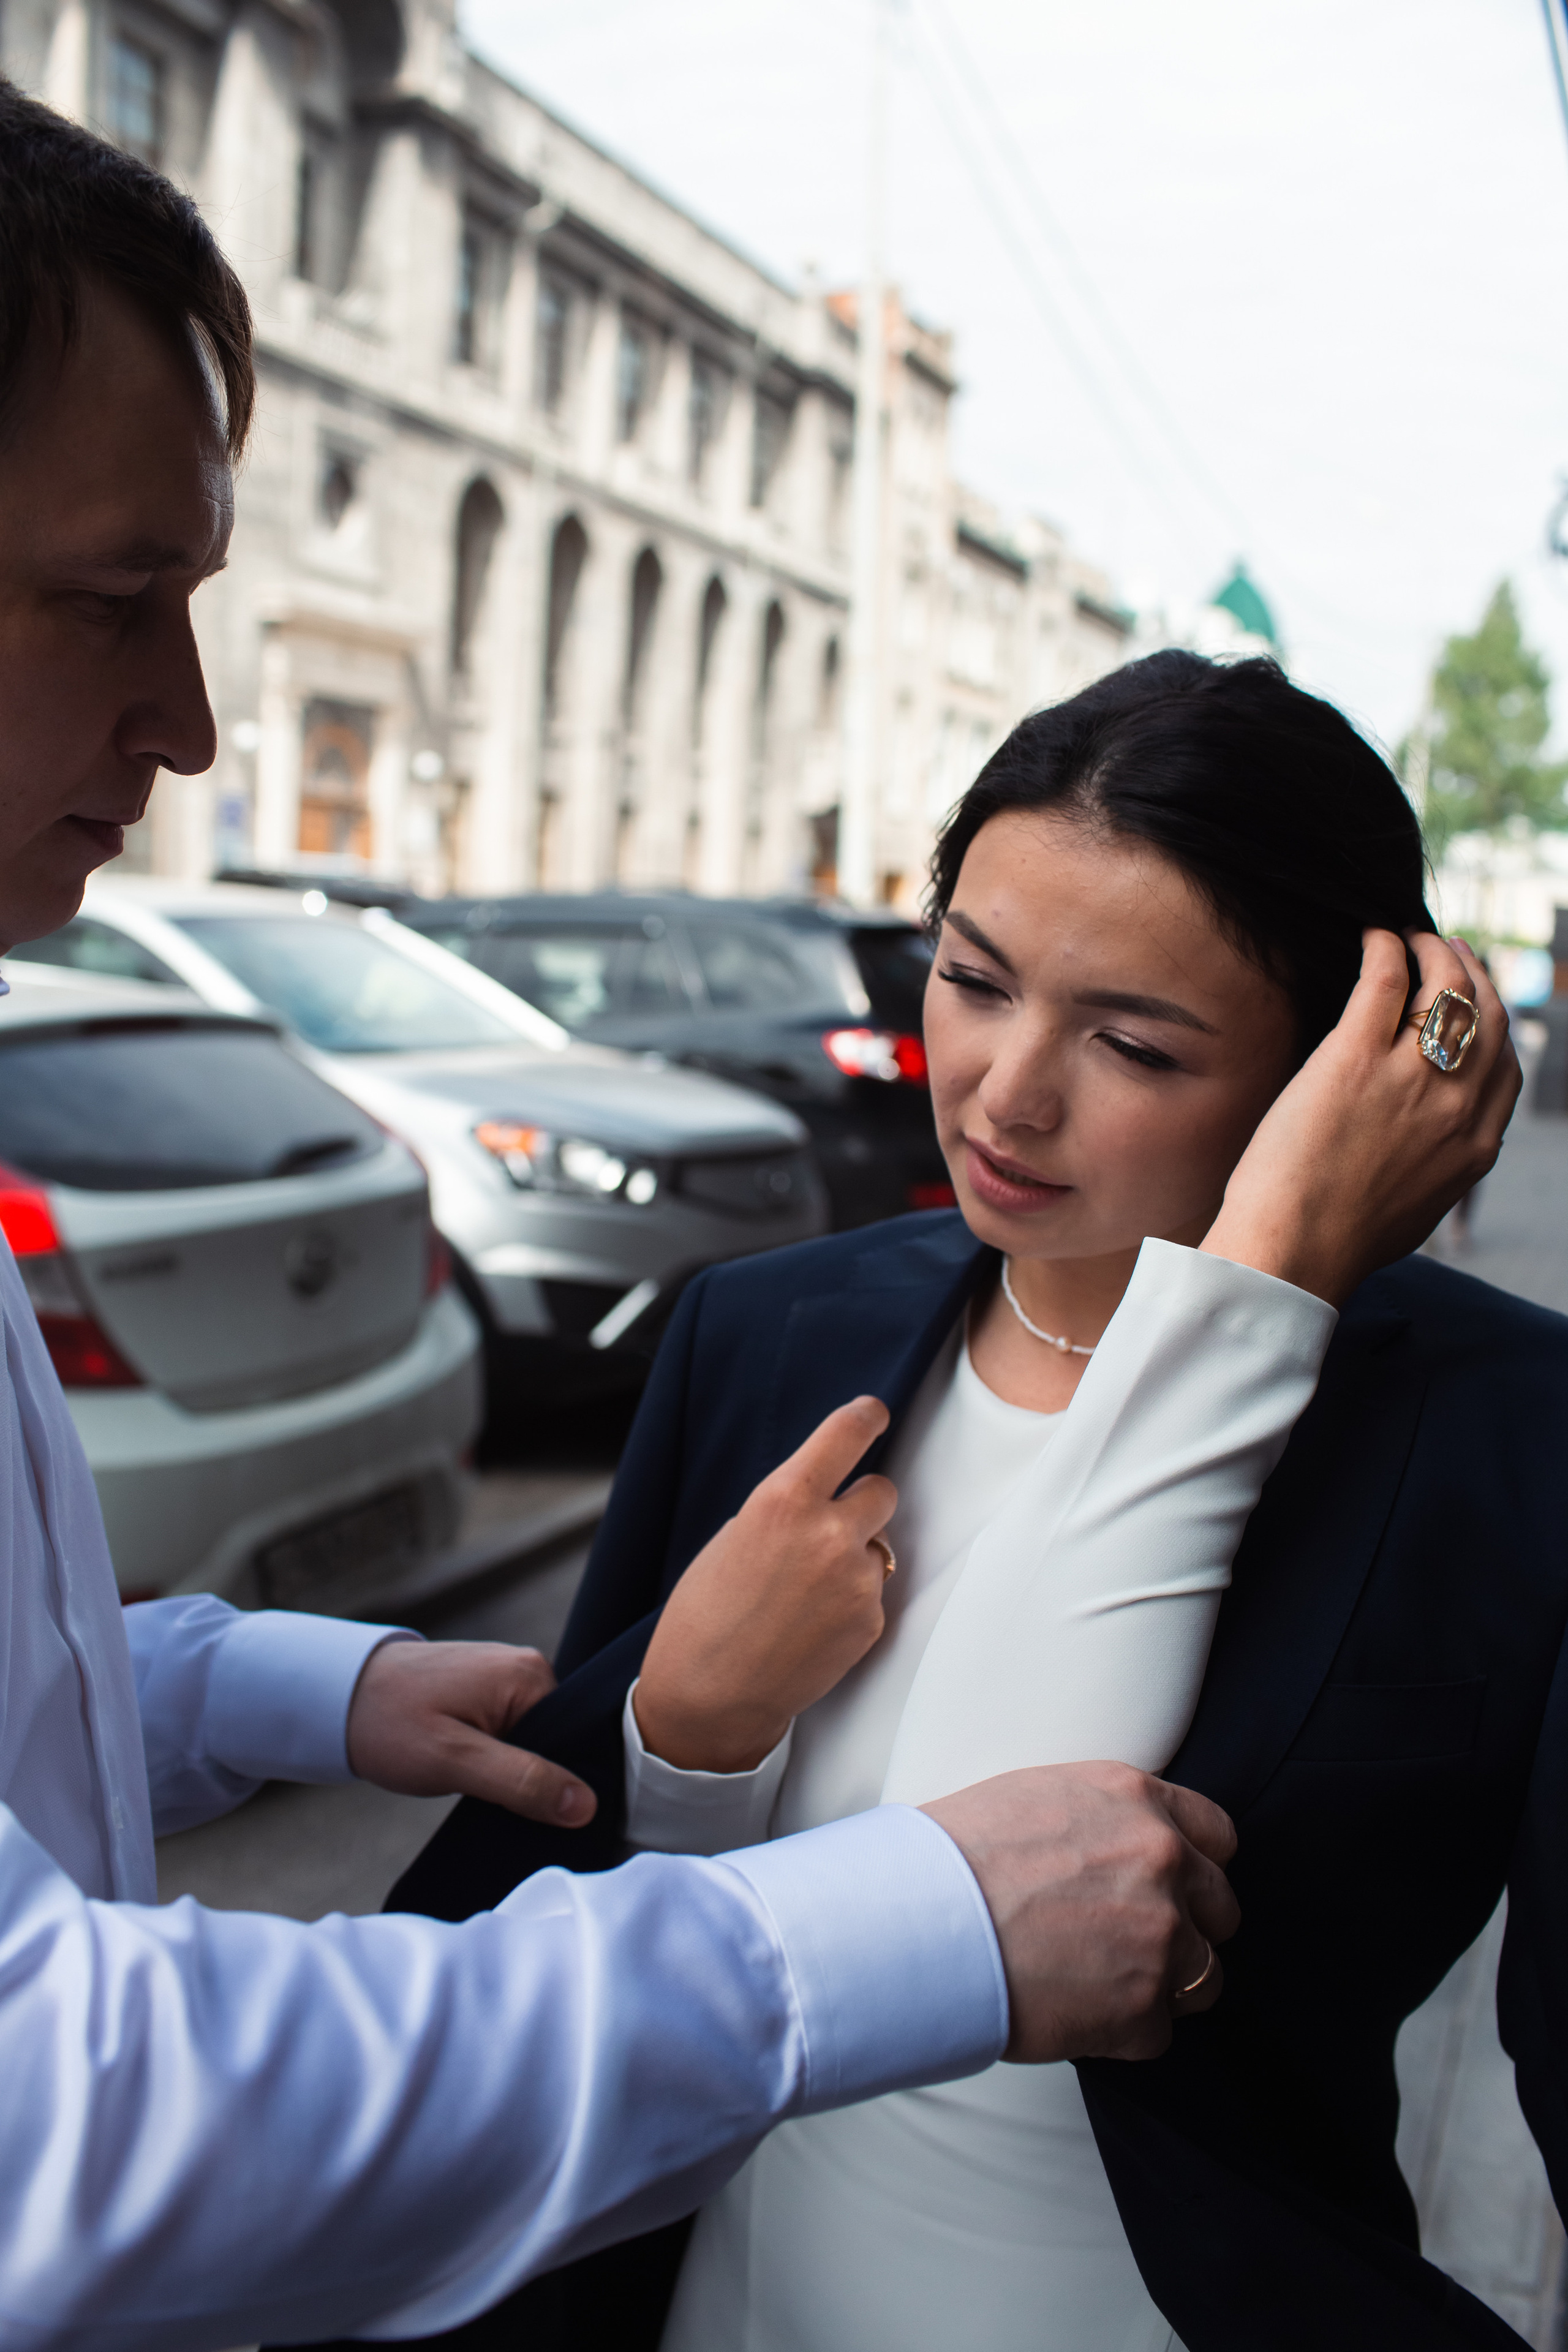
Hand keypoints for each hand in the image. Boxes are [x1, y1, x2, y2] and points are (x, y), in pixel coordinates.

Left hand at [347, 1639, 596, 1826]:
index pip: (576, 1741)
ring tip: (479, 1787)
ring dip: (513, 1771)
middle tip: (497, 1803)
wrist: (334, 1698)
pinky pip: (512, 1734)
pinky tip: (474, 1774)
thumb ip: (521, 1781)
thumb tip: (584, 1804)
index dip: (560, 1784)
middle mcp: (526, 1669)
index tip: (535, 1813)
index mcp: (530, 1676)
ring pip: (533, 1743)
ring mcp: (506, 1678)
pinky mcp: (486, 1691)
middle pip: (557, 1742)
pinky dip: (498, 1760)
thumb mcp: (454, 1761)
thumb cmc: (388, 1723)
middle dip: (534, 1779)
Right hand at [634, 1396, 895, 1772]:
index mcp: (785, 1499)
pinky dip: (851, 1601)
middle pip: (882, 1489)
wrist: (710, 1695)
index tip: (875, 1413)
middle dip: (861, 1503)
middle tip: (829, 1527)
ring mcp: (857, 1581)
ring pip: (879, 1545)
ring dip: (854, 1556)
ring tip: (807, 1590)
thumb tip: (826, 1496)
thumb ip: (787, 1509)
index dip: (867, 1418)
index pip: (848, 1433)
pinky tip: (812, 1622)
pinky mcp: (871, 1621)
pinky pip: (874, 1592)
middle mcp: (830, 1533)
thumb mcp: (735, 1537)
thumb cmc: (706, 1614)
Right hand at [923, 1763, 1239, 2061]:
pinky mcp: (1143, 2010)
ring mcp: (1162, 1938)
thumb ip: (1105, 1818)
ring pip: (1205, 1977)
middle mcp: (1164, 1861)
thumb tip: (1122, 1845)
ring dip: (1162, 1986)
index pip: (1218, 1833)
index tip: (1173, 1887)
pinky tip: (1073, 2012)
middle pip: (1221, 1908)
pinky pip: (1159, 2033)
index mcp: (1138, 1801)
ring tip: (1099, 1984)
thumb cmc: (957, 1855)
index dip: (1195, 1865)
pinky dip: (1122, 2033)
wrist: (922, 1919)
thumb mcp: (1040, 1796)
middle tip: (1128, 1941)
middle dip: (1186, 1928)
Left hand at [1202, 929, 1519, 1303]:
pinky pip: (1384, 982)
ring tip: (1409, 939)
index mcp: (1474, 1147)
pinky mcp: (1353, 1059)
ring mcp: (1408, 1079)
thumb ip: (1438, 1164)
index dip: (1492, 1020)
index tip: (1474, 997)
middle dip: (1473, 973)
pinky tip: (1373, 939)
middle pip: (1486, 1015)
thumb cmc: (1338, 1239)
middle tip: (1448, 950)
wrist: (1293, 1253)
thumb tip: (1433, 1139)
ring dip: (1432, 952)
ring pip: (1444, 988)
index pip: (1504, 1065)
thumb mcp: (1418, 1206)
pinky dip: (1385, 950)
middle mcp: (1454, 1107)